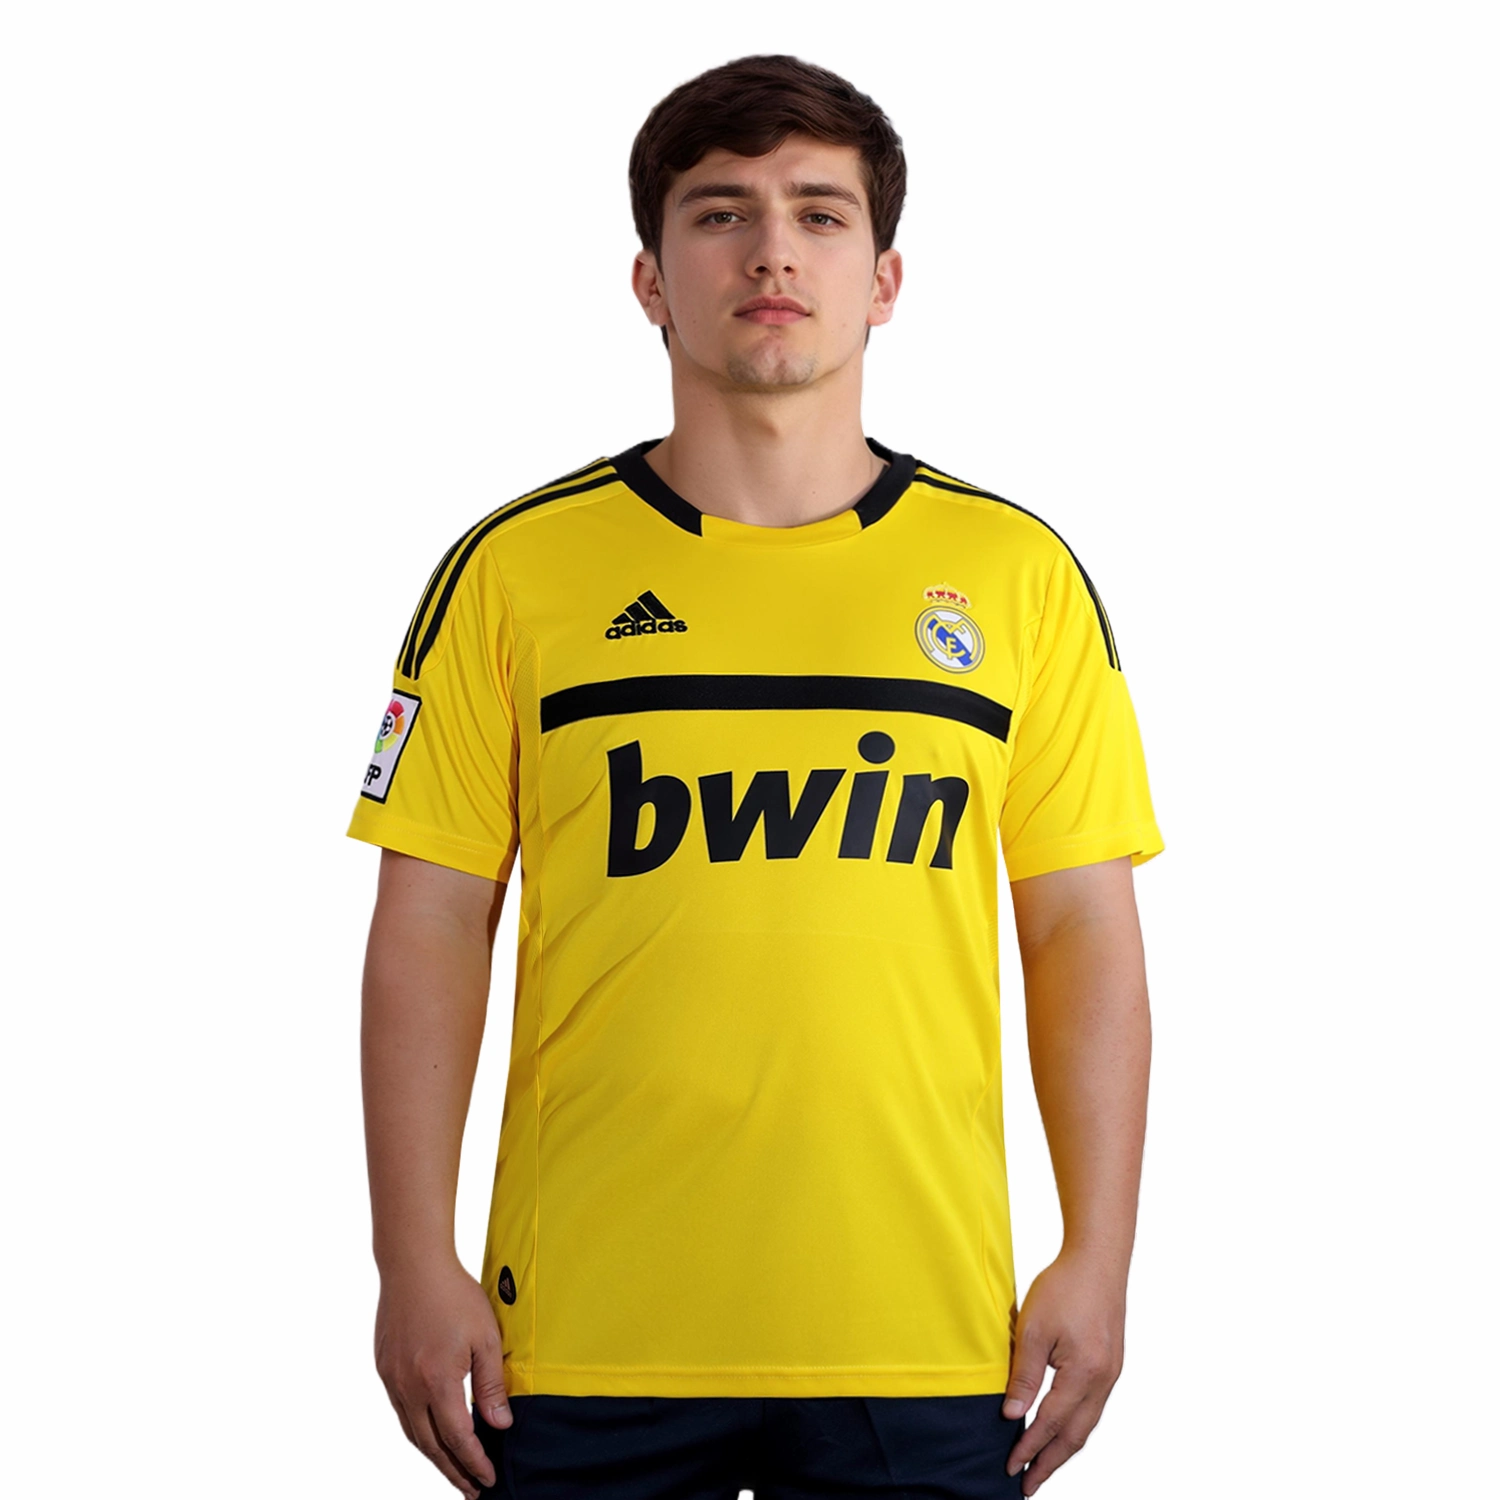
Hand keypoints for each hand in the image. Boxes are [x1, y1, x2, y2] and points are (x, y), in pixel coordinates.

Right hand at [374, 1259, 514, 1498]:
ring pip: (411, 1432)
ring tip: (452, 1469)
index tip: (487, 1479)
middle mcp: (409, 1387)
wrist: (413, 1264)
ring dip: (433, 1455)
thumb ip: (492, 1384)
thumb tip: (499, 1425)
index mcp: (437, 1381)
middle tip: (471, 1489)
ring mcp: (392, 1379)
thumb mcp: (486, 1337)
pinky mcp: (384, 1367)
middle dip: (452, 1471)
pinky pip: (401, 1411)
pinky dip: (417, 1429)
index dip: (474, 1462)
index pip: (458, 1438)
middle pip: (430, 1445)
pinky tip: (431, 1431)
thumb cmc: (454, 1294)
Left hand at [1001, 1249, 1126, 1495]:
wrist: (1098, 1260)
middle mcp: (1103, 1381)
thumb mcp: (1033, 1328)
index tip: (1011, 1468)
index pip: (1051, 1423)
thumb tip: (1012, 1415)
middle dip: (1051, 1463)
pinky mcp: (1111, 1365)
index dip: (1030, 1448)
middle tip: (1028, 1485)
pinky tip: (1061, 1430)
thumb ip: (1025, 1375)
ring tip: (1043, 1465)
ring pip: (1086, 1425)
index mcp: (1084, 1373)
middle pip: (1075, 1436)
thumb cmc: (1064, 1287)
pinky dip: (1075, 1427)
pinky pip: (1093, 1408)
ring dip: (1064, 1449)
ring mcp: (1111, 1374)